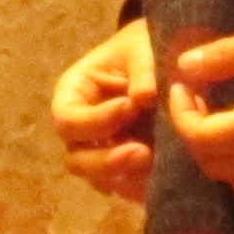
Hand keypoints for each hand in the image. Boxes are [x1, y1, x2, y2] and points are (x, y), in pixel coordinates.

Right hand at [50, 18, 160, 201]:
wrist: (165, 57)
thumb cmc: (145, 46)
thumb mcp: (142, 46)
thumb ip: (142, 69)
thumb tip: (143, 99)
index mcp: (74, 94)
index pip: (68, 119)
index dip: (95, 120)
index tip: (131, 107)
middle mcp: (82, 128)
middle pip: (76, 158)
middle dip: (106, 161)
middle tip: (142, 152)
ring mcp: (102, 150)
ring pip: (97, 179)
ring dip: (123, 176)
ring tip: (153, 162)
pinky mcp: (125, 165)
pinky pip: (124, 186)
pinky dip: (139, 186)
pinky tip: (160, 176)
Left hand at [164, 25, 233, 203]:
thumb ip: (227, 56)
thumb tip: (185, 65)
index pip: (199, 136)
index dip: (180, 113)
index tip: (181, 85)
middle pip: (210, 162)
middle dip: (192, 133)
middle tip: (195, 98)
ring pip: (232, 178)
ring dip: (213, 154)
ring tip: (215, 117)